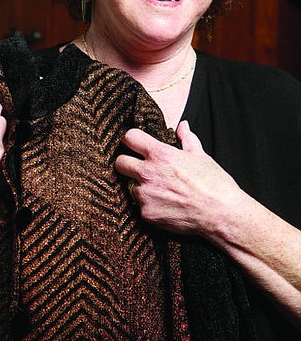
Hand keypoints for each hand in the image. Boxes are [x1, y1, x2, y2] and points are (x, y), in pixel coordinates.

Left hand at [115, 120, 240, 235]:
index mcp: (160, 155)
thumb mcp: (200, 156)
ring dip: (141, 187)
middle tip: (138, 168)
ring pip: (131, 186)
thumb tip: (183, 126)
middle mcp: (148, 173)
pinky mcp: (146, 213)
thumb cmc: (213, 184)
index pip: (130, 138)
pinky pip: (141, 206)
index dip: (131, 140)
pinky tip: (167, 206)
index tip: (135, 145)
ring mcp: (145, 194)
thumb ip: (187, 139)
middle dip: (126, 163)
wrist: (220, 214)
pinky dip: (150, 206)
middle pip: (120, 162)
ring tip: (162, 191)